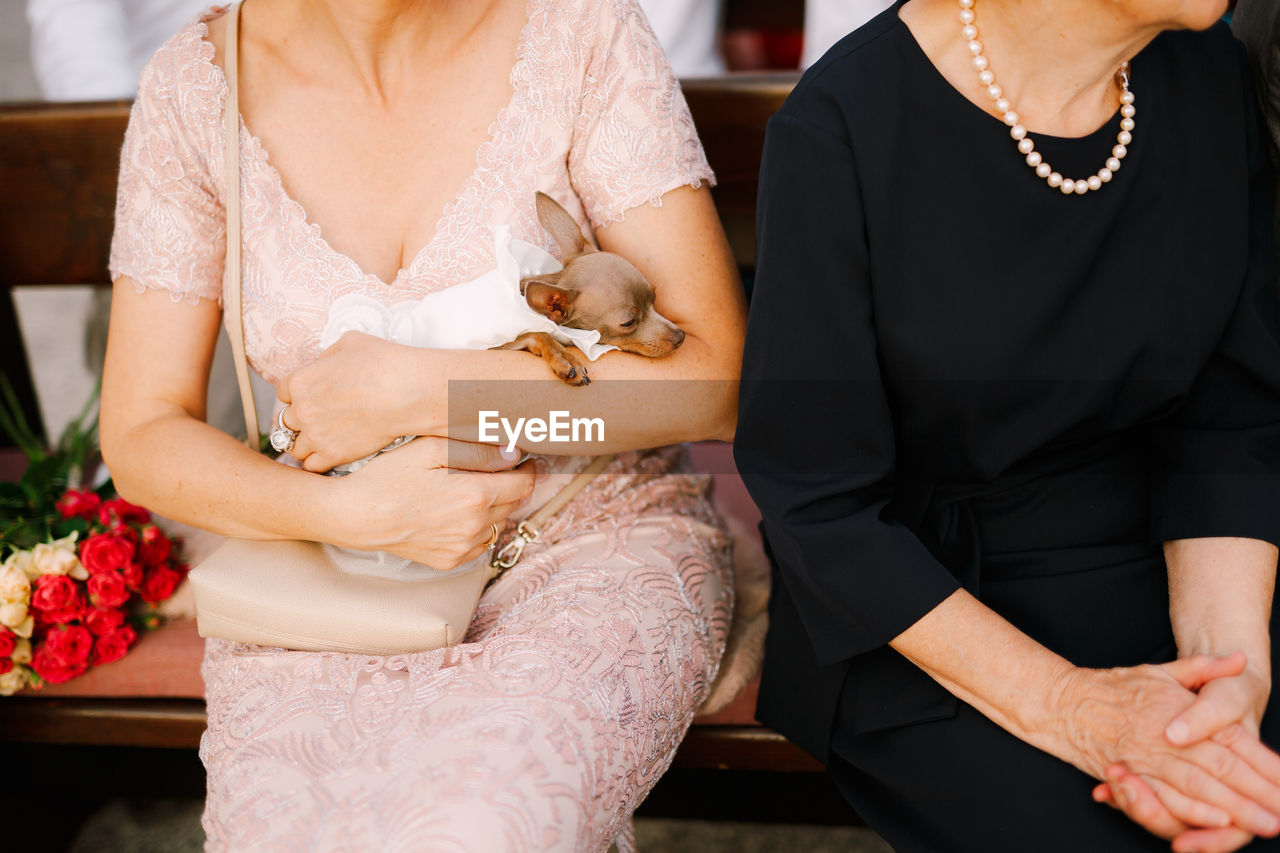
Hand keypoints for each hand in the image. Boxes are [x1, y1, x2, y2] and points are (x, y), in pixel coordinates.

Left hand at [278, 331, 423, 471]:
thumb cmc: (384, 363)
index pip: (283, 392)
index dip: (297, 394)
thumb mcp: (349, 343)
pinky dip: (316, 462)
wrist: (408, 392)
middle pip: (286, 421)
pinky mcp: (333, 454)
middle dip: (300, 419)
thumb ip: (328, 357)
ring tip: (322, 440)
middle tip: (318, 419)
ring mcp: (316, 435)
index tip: (309, 397)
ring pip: (294, 446)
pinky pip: (310, 466)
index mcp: (301, 380)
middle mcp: (303, 409)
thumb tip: (324, 366)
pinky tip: (328, 454)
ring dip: (305, 443)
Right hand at [330, 436, 532, 568]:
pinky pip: (480, 542)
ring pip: (500, 523)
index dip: (526, 468)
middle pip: (515, 503)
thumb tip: (513, 454)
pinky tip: (456, 512)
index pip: (525, 483)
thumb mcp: (431, 449)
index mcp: (476, 495)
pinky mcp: (451, 560)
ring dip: (495, 506)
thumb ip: (477, 451)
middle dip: (510, 484)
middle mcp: (475, 526)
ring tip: (468, 489)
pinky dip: (478, 527)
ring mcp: (464, 547)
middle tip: (491, 469)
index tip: (519, 458)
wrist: (356, 516)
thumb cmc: (388, 476)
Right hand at [1050, 657, 1279, 839]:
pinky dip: (1192, 811)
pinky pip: (1165, 797)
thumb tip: (1239, 659)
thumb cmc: (1113, 687)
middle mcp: (1169, 734)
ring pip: (1201, 787)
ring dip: (1236, 809)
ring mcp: (1149, 756)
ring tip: (1265, 824)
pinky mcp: (1131, 775)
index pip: (1233, 740)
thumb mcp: (1159, 671)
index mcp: (1181, 709)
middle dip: (1259, 794)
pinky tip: (1216, 821)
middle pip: (1225, 769)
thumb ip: (1202, 668)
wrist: (1062, 701)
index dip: (1264, 764)